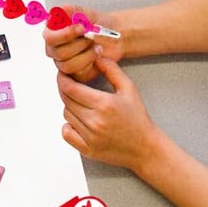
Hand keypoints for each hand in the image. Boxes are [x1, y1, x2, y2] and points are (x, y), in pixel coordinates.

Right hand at [44, 9, 121, 81]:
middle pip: (58, 52)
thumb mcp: (86, 13)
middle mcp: (55, 47)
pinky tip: (96, 55)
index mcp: (53, 31)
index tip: (82, 28)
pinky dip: (89, 63)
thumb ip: (72, 10)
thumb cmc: (98, 24)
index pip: (50, 37)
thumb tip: (61, 9)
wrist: (114, 37)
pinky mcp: (73, 72)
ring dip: (86, 55)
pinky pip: (77, 73)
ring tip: (96, 47)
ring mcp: (62, 61)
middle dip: (79, 44)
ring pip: (67, 65)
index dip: (65, 34)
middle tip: (91, 37)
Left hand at [57, 56, 157, 172]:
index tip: (62, 74)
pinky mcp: (87, 150)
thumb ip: (111, 70)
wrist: (146, 148)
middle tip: (70, 85)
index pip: (70, 88)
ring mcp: (90, 137)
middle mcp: (95, 121)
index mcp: (104, 104)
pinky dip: (69, 125)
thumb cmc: (138, 118)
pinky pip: (66, 133)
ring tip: (82, 104)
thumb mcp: (129, 89)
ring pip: (66, 114)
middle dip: (65, 89)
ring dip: (70, 106)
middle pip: (66, 100)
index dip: (62, 79)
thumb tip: (96, 56)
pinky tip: (79, 121)